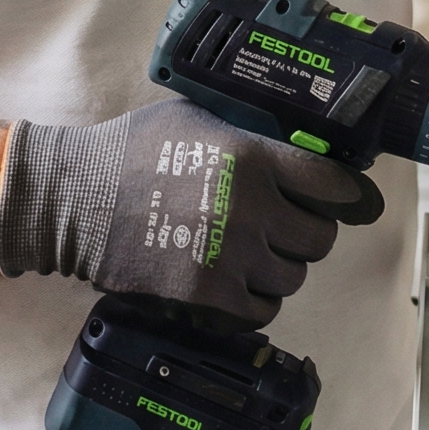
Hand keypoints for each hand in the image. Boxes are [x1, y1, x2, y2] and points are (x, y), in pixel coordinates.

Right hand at [0, 99, 382, 323]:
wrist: (76, 198)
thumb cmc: (133, 150)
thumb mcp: (196, 119)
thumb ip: (248, 134)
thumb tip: (297, 147)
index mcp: (253, 157)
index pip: (333, 184)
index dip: (349, 196)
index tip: (352, 203)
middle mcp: (251, 206)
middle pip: (319, 239)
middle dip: (305, 235)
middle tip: (282, 229)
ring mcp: (231, 254)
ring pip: (293, 277)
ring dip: (278, 269)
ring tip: (250, 256)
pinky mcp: (208, 294)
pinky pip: (262, 310)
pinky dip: (254, 301)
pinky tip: (234, 283)